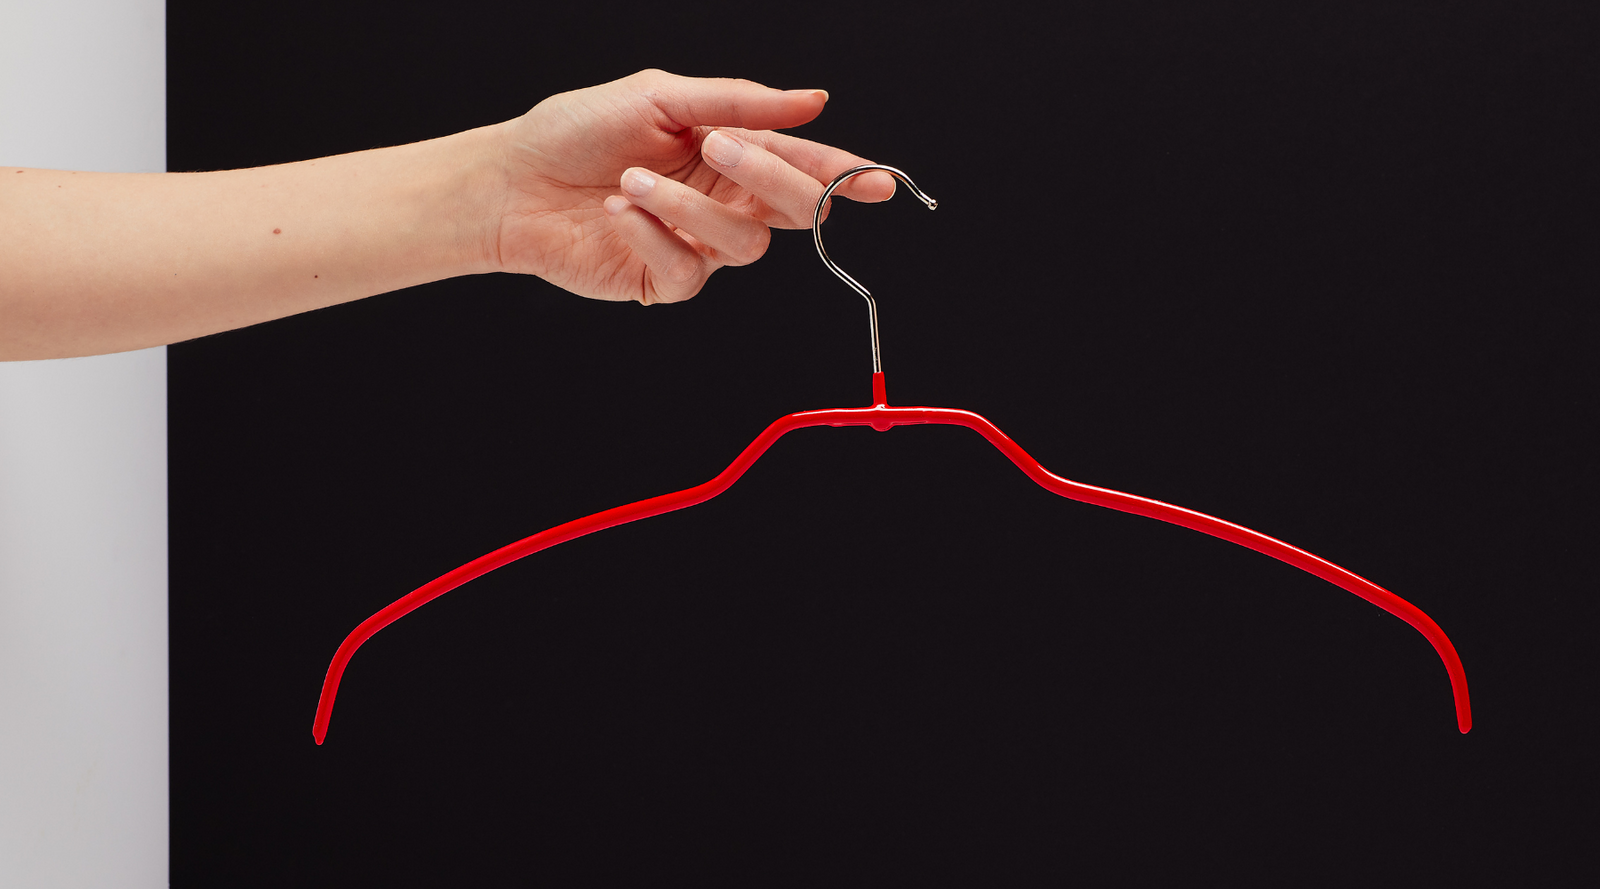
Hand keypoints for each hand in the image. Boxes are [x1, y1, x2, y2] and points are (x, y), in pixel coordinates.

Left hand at [489, 69, 895, 304]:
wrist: (511, 180)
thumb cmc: (576, 132)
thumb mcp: (660, 96)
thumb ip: (740, 102)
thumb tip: (814, 100)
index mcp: (731, 154)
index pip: (804, 165)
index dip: (845, 175)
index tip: (880, 182)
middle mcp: (723, 201)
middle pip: (791, 209)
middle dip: (773, 179)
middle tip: (723, 150)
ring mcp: (697, 244)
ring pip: (743, 245)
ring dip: (688, 208)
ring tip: (632, 181)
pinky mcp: (664, 280)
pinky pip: (691, 271)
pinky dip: (654, 236)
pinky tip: (618, 212)